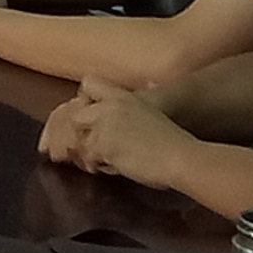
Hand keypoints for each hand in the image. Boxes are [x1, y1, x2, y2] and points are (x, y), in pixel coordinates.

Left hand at [39, 79, 187, 184]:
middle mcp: (109, 105)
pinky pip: (87, 157)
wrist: (180, 156)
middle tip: (78, 148)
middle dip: (72, 132)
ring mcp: (104, 124)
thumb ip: (140, 103)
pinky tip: (108, 168)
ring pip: (76, 138)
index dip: (82, 101)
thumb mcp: (152, 112)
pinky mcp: (103, 144)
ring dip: (84, 152)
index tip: (85, 119)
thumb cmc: (173, 141)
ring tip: (97, 162)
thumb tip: (150, 84)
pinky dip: (95, 166)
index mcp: (123, 95)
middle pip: (72, 114)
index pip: (87, 83)